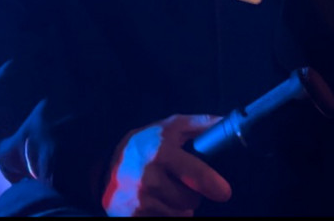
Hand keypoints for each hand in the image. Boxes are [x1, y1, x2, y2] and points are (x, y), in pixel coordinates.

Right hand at [102, 113, 231, 216]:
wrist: (107, 166)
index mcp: (161, 153)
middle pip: (190, 201)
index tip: (224, 192)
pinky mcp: (130, 218)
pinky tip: (155, 203)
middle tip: (182, 184)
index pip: (195, 174)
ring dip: (178, 208)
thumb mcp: (171, 127)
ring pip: (178, 215)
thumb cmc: (146, 143)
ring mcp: (138, 202)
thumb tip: (226, 123)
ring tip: (167, 192)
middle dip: (192, 195)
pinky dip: (164, 216)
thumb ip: (200, 124)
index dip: (214, 185)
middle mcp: (149, 179)